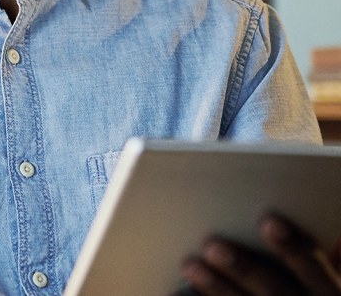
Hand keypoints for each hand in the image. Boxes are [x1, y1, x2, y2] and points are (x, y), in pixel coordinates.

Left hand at [178, 213, 340, 295]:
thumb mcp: (309, 277)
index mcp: (328, 293)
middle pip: (273, 291)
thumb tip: (255, 212)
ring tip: (190, 265)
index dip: (292, 246)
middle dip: (242, 268)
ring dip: (216, 288)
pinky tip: (175, 294)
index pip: (313, 269)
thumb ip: (291, 251)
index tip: (268, 220)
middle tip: (211, 244)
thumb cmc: (298, 286)